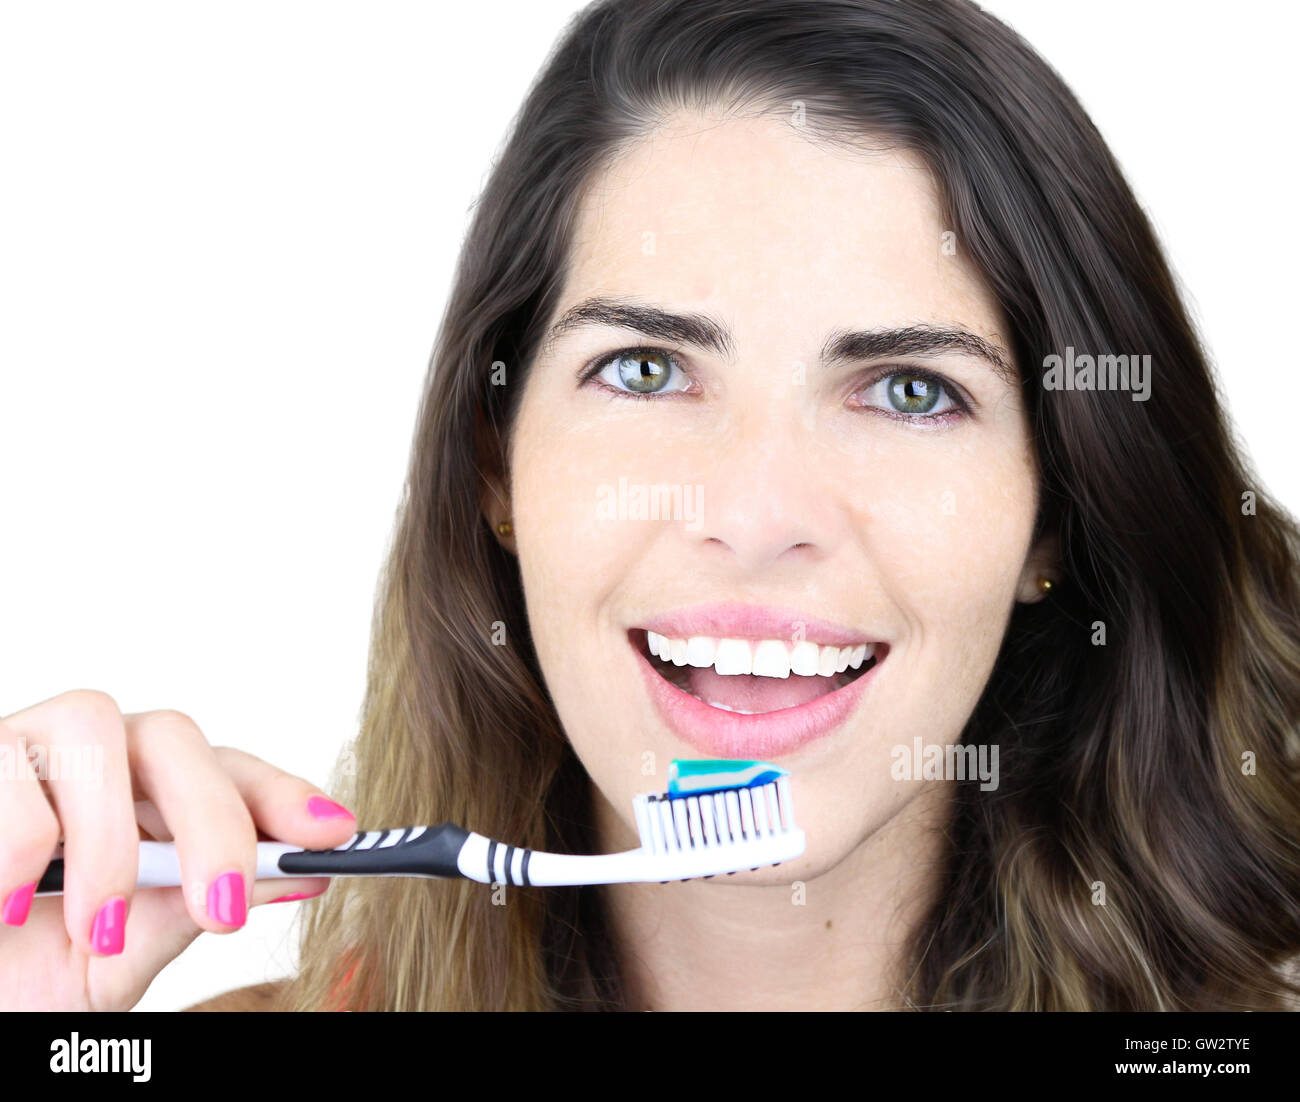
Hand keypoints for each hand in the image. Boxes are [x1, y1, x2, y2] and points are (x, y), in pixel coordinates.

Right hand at [0, 689, 356, 1009]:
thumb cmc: (20, 972)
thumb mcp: (114, 960)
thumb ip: (188, 911)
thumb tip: (294, 876)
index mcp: (142, 799)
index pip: (228, 769)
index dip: (283, 794)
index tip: (334, 835)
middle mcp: (92, 759)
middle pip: (175, 736)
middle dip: (213, 819)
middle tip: (221, 908)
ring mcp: (24, 747)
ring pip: (96, 726)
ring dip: (107, 839)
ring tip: (93, 926)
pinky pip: (7, 769)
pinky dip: (20, 844)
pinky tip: (11, 906)